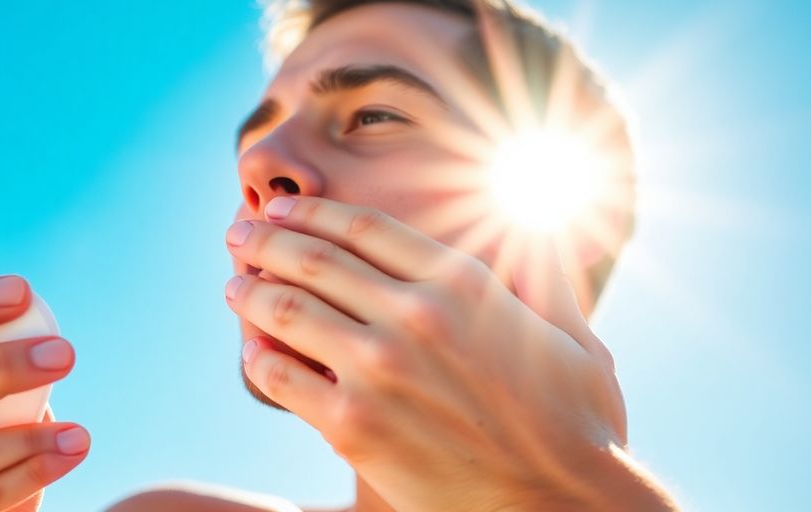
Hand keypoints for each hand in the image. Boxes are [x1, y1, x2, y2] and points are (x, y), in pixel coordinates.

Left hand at [224, 196, 670, 511]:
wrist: (562, 505)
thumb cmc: (576, 424)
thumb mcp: (575, 335)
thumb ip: (546, 272)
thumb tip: (547, 218)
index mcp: (462, 283)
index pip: (363, 227)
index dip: (312, 213)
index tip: (283, 210)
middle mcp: (414, 314)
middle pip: (314, 259)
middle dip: (266, 241)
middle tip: (237, 235)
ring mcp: (379, 369)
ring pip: (288, 309)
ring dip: (250, 292)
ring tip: (234, 286)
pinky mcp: (354, 425)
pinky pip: (281, 378)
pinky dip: (258, 357)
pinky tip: (250, 351)